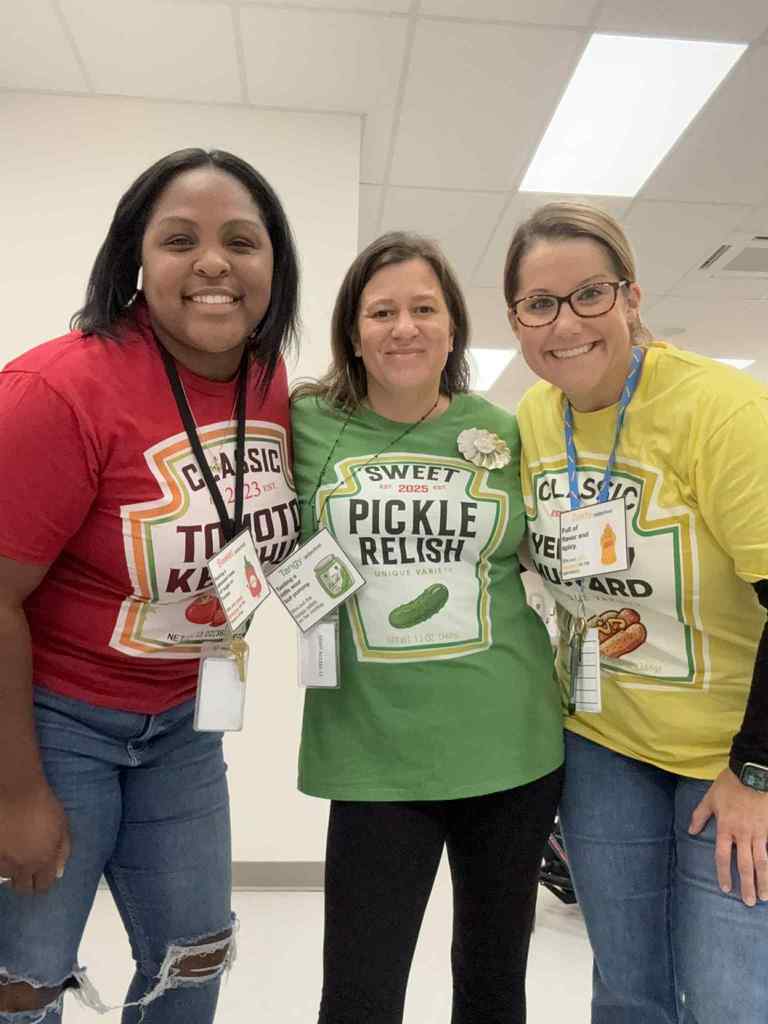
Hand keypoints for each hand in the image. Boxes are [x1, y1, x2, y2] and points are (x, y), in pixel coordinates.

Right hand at [0, 783, 70, 893]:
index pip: (43, 886)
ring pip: (6, 879)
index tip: (40, 875)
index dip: (43, 881)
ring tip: (14, 856)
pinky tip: (5, 850)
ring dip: (11, 871)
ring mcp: (3, 862)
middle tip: (26, 868)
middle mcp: (22, 866)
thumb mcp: (62, 825)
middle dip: (26, 880)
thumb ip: (62, 850)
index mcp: (44, 860)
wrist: (15, 791)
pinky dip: (0, 863)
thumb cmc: (42, 804)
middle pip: (23, 888)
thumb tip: (59, 870)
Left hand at [688, 768, 767, 906]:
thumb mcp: (710, 798)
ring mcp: (759, 833)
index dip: (724, 874)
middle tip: (749, 902)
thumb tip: (690, 831)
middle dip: (747, 885)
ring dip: (763, 880)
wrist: (753, 772)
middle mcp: (742, 834)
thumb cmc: (730, 784)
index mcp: (725, 828)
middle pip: (745, 865)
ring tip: (764, 897)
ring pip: (762, 862)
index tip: (725, 889)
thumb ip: (699, 815)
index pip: (723, 856)